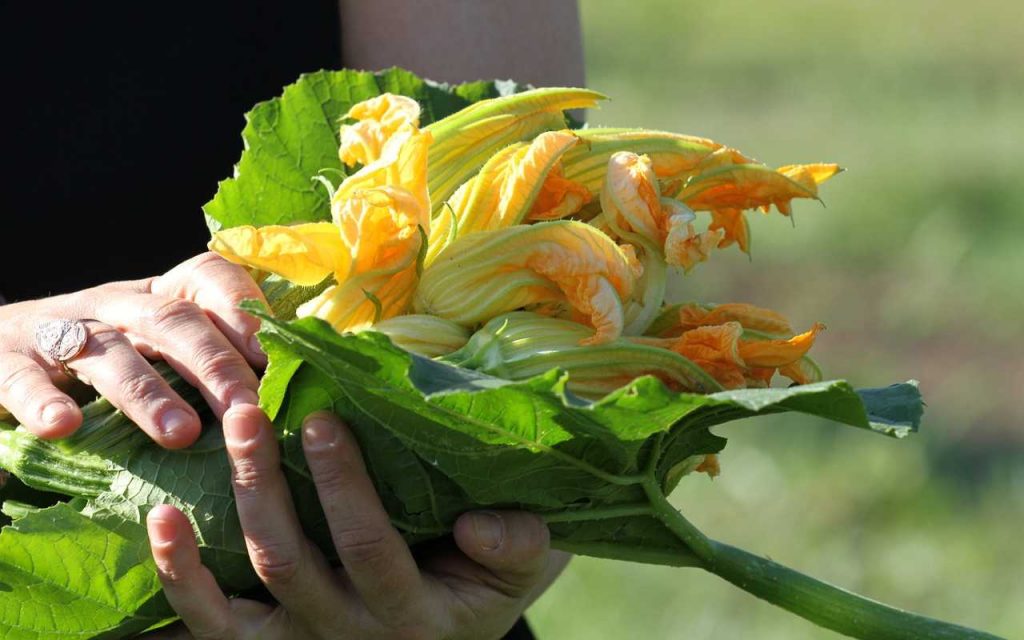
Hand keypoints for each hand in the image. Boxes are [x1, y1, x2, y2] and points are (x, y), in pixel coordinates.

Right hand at [0, 252, 266, 447]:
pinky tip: (63, 426)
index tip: (273, 353)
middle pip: (170, 320)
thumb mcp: (151, 348)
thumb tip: (283, 399)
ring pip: (108, 352)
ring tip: (182, 434)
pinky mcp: (2, 362)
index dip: (241, 308)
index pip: (205, 279)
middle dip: (214, 363)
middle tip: (248, 407)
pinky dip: (42, 400)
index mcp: (156, 299)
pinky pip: (21, 378)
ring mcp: (57, 331)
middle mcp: (112, 306)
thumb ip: (204, 364)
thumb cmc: (94, 360)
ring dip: (148, 392)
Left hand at [145, 406, 569, 639]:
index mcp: (417, 616)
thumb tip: (479, 527)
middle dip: (267, 485)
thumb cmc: (491, 579)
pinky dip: (182, 579)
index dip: (344, 489)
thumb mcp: (528, 560)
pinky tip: (161, 521)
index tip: (325, 417)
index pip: (371, 551)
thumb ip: (519, 543)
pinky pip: (215, 626)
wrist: (460, 628)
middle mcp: (353, 638)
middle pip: (294, 566)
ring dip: (224, 517)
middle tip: (250, 414)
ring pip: (247, 596)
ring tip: (217, 444)